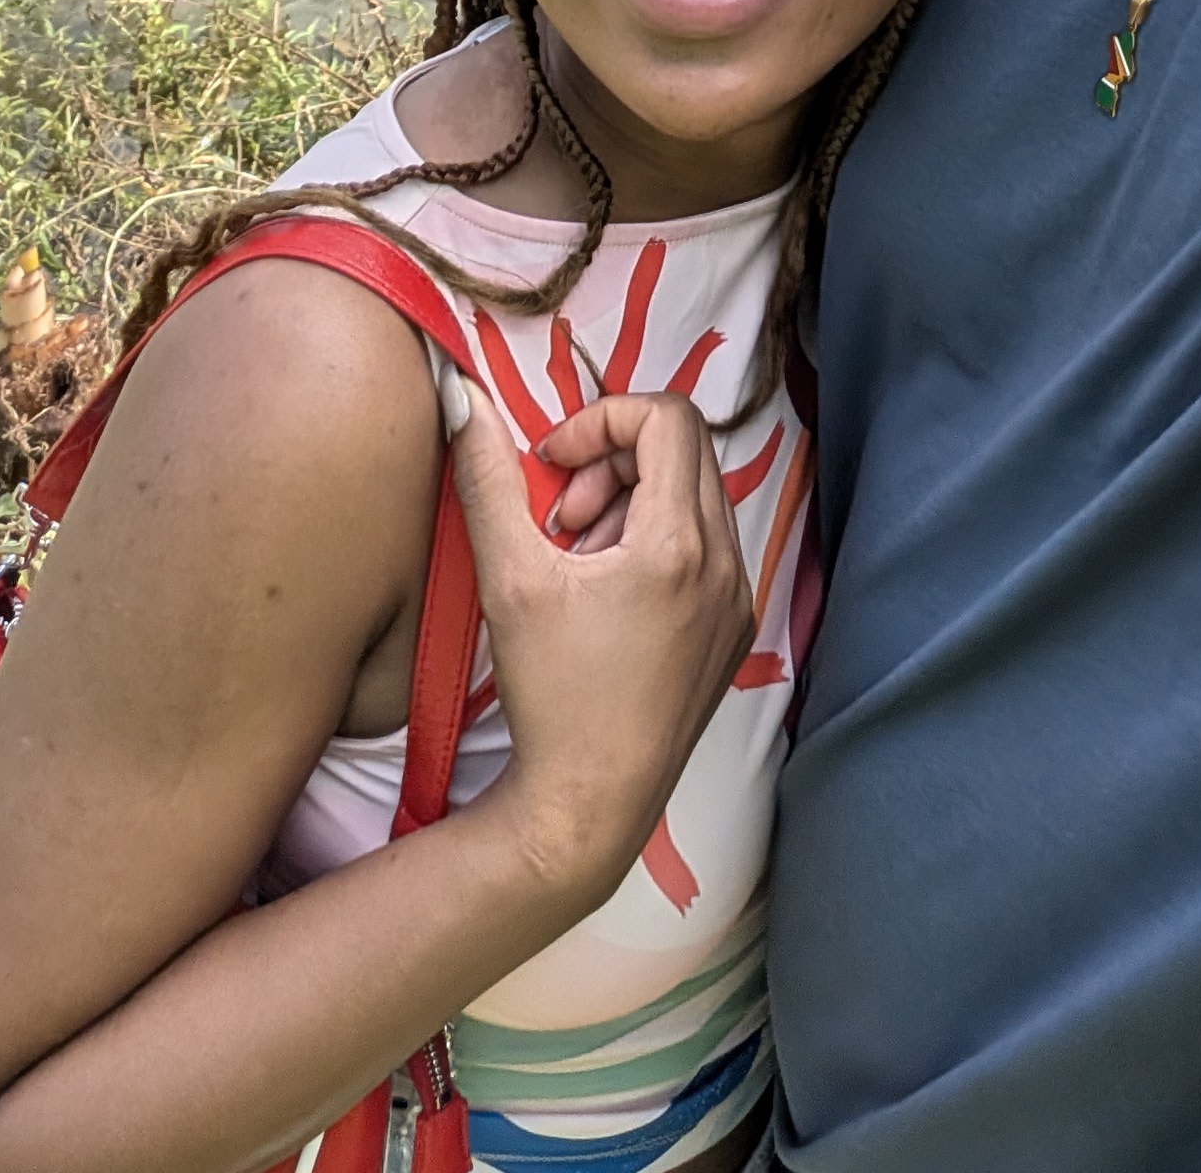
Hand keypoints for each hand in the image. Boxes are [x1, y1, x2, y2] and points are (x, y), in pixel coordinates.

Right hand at [446, 384, 752, 917]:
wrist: (591, 805)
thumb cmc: (551, 692)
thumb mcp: (510, 576)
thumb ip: (488, 477)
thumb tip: (463, 397)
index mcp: (681, 542)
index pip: (666, 417)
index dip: (601, 420)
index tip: (551, 464)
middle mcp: (727, 564)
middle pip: (684, 451)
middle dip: (614, 460)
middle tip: (561, 515)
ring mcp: (738, 601)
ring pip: (695, 498)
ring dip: (633, 500)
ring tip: (578, 555)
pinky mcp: (733, 633)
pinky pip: (705, 548)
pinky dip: (656, 542)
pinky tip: (607, 594)